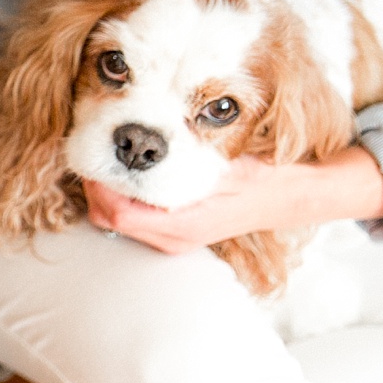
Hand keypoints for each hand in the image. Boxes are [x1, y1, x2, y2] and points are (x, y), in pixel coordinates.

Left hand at [85, 147, 382, 253]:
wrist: (290, 196)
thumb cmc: (262, 176)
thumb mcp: (226, 164)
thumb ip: (186, 160)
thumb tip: (145, 144)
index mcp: (181, 224)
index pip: (117, 212)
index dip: (97, 184)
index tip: (92, 154)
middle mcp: (171, 238)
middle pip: (108, 218)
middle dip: (94, 186)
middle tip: (91, 152)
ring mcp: (171, 239)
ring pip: (115, 221)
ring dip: (104, 191)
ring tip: (106, 158)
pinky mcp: (173, 232)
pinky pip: (132, 219)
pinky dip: (120, 197)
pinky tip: (126, 173)